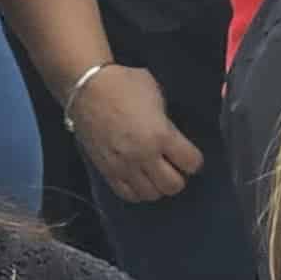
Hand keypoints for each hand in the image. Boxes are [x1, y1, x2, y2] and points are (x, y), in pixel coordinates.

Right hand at [70, 65, 202, 205]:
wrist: (86, 87)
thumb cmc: (124, 84)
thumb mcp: (156, 95)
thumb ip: (167, 121)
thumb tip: (173, 136)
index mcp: (161, 134)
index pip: (192, 163)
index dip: (194, 160)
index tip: (189, 155)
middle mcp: (144, 155)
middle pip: (173, 185)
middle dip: (178, 177)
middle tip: (173, 167)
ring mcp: (124, 166)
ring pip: (152, 194)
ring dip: (158, 186)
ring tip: (155, 173)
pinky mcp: (107, 171)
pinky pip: (129, 195)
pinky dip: (138, 191)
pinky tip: (139, 179)